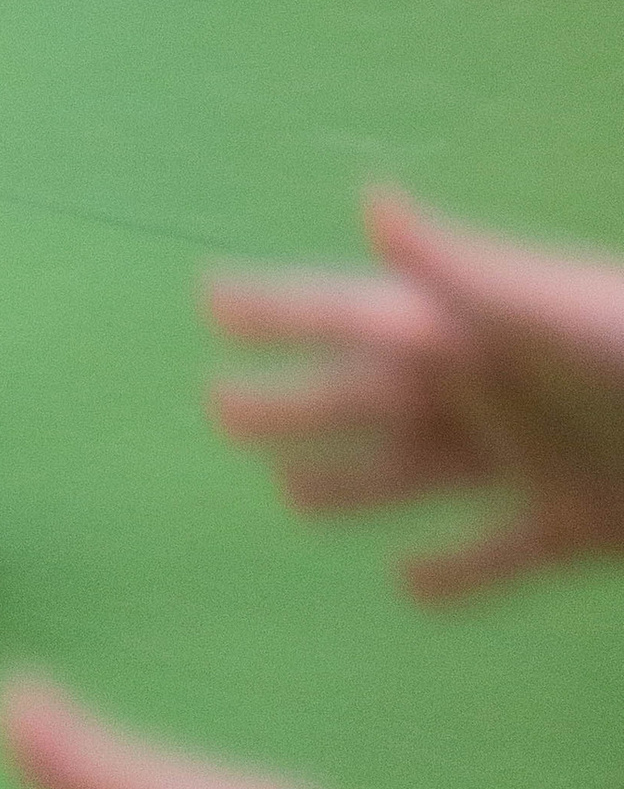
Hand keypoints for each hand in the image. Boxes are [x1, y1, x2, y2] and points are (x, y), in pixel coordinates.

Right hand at [207, 190, 623, 600]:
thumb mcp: (554, 308)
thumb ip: (462, 267)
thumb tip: (372, 200)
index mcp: (468, 332)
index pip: (350, 314)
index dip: (280, 309)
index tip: (209, 298)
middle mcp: (488, 390)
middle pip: (368, 398)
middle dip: (294, 400)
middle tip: (217, 408)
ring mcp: (532, 459)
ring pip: (419, 475)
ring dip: (357, 483)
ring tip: (291, 492)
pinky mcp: (580, 527)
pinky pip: (500, 553)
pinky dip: (455, 572)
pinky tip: (410, 587)